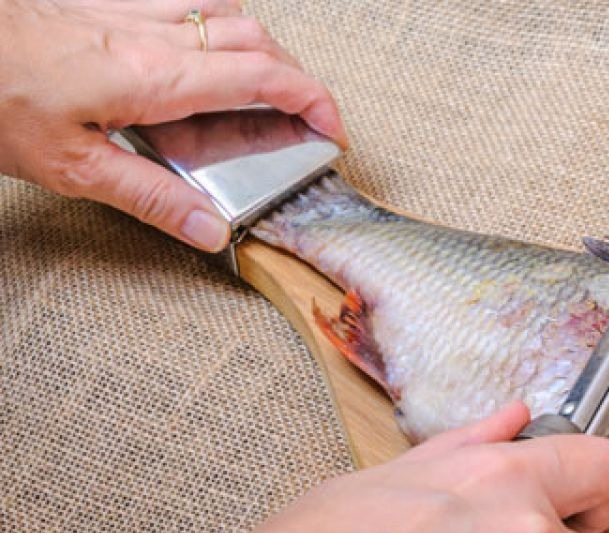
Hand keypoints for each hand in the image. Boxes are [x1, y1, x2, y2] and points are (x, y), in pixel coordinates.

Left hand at [0, 0, 346, 250]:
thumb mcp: (70, 168)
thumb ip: (149, 198)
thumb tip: (211, 229)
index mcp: (154, 78)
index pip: (262, 77)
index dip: (312, 100)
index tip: (333, 128)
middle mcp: (148, 33)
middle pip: (254, 37)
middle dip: (296, 74)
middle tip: (306, 113)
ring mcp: (124, 8)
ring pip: (222, 8)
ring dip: (259, 42)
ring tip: (263, 79)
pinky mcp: (99, 0)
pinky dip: (211, 17)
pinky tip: (200, 41)